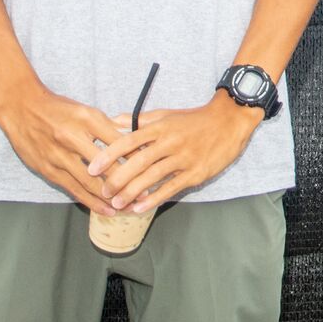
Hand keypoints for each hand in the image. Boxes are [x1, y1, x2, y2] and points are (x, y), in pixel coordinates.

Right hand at [0, 80, 138, 214]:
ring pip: (91, 183)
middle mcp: (73, 138)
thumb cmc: (57, 108)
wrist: (21, 108)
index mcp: (87, 119)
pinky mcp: (48, 170)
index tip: (151, 169)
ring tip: (129, 208)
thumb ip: (107, 125)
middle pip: (106, 166)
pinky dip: (91, 202)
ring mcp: (59, 156)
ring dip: (111, 198)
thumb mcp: (85, 110)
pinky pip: (74, 190)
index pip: (118, 142)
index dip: (136, 158)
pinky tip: (106, 210)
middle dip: (127, 183)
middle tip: (145, 195)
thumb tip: (132, 136)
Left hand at [84, 95, 263, 214]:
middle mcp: (170, 142)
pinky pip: (171, 187)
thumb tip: (111, 120)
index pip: (129, 140)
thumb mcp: (167, 114)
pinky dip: (154, 198)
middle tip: (102, 191)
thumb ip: (139, 120)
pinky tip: (140, 207)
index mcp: (160, 127)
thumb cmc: (195, 119)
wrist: (230, 120)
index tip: (93, 167)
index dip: (109, 154)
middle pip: (138, 162)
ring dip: (132, 192)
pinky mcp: (196, 172)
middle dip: (118, 179)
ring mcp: (183, 158)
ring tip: (116, 204)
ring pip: (152, 177)